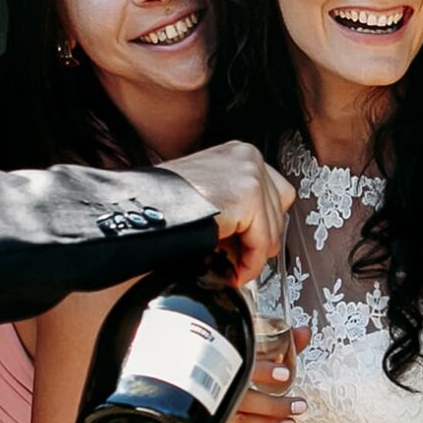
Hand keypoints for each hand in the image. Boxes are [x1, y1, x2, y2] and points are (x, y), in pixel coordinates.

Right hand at [160, 140, 293, 285]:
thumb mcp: (208, 193)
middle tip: (238, 258)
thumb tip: (251, 236)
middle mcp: (248, 157)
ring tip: (231, 266)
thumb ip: (235, 205)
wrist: (142, 207)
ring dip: (253, 255)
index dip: (262, 224)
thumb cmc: (163, 203)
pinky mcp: (248, 195)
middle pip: (279, 211)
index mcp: (238, 153)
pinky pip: (263, 241)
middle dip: (259, 240)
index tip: (248, 244)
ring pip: (273, 230)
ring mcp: (250, 173)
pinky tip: (233, 269)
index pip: (275, 191)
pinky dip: (250, 262)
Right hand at [219, 326, 309, 422]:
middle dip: (262, 378)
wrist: (224, 401)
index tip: (284, 372)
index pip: (241, 355)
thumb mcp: (265, 356)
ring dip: (274, 407)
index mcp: (231, 355)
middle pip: (238, 380)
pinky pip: (246, 422)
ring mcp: (221, 399)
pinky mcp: (224, 418)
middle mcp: (222, 377)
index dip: (261, 364)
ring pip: (245, 404)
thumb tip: (305, 332)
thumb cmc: (248, 372)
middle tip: (288, 382)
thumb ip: (284, 345)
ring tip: (299, 406)